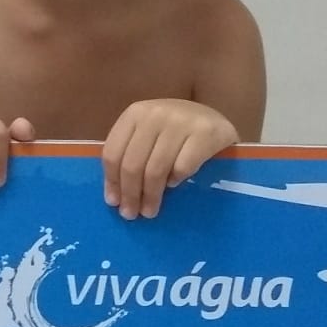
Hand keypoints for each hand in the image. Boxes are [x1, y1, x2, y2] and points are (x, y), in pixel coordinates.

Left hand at [101, 99, 236, 219]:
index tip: (113, 202)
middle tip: (131, 214)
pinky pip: (182, 167)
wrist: (214, 121)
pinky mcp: (205, 133)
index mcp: (136, 112)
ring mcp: (181, 122)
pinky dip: (175, 181)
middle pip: (133, 163)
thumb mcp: (148, 134)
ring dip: (151, 196)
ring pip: (156, 169)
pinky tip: (174, 186)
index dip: (112, 180)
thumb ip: (131, 154)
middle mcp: (156, 113)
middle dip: (130, 194)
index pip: (113, 151)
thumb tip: (115, 196)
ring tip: (150, 212)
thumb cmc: (175, 133)